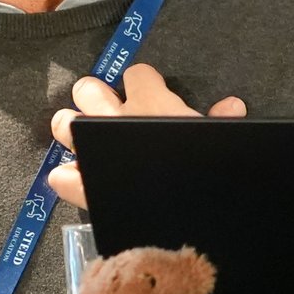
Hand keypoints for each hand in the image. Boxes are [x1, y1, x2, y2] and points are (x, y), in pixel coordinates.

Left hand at [46, 63, 244, 208]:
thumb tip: (233, 106)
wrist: (185, 219)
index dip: (145, 83)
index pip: (137, 74)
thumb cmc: (207, 171)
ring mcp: (94, 150)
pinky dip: (67, 178)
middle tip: (110, 113)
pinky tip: (77, 179)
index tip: (152, 94)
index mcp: (151, 102)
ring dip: (72, 130)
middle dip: (96, 98)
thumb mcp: (220, 140)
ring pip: (63, 123)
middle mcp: (115, 119)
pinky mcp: (85, 185)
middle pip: (88, 89)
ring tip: (87, 140)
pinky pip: (60, 176)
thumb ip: (223, 120)